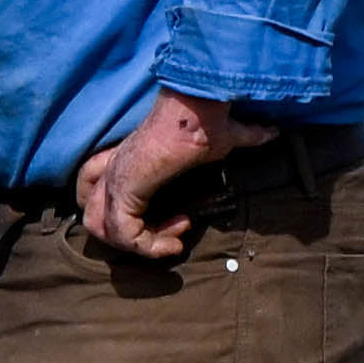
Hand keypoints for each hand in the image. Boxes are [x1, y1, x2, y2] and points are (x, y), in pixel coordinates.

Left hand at [70, 91, 249, 259]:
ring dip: (138, 245)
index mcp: (128, 155)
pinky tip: (177, 242)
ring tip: (173, 239)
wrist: (198, 114)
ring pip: (99, 228)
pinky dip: (149, 248)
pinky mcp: (125, 192)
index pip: (92, 181)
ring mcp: (115, 180)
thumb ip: (245, 136)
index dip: (123, 208)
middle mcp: (113, 169)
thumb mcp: (227, 135)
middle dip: (130, 235)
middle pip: (91, 213)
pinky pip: (125, 235)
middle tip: (173, 232)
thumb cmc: (208, 121)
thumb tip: (272, 131)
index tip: (178, 220)